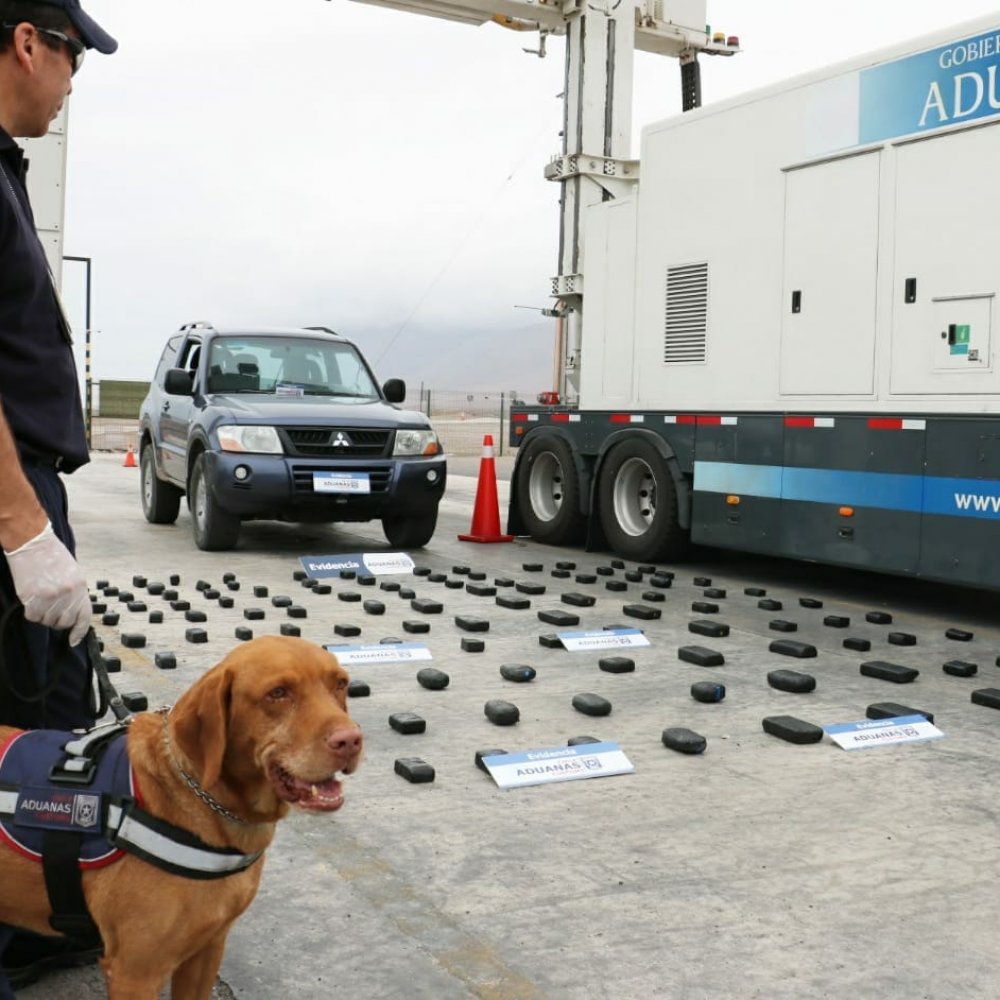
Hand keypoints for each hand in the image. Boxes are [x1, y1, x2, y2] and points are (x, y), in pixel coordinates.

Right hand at [3, 521, 90, 645]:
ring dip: (43, 614)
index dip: (79, 631)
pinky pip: (32, 616)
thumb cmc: (52, 556)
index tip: (74, 641)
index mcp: (80, 587)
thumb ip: (75, 592)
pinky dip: (31, 611)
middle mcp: (68, 593)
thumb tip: (72, 612)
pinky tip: (31, 598)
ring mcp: (51, 596)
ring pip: (47, 620)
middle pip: (64, 622)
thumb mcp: (73, 573)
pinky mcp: (33, 597)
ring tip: (40, 598)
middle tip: (50, 608)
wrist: (33, 543)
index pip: (84, 616)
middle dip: (57, 620)